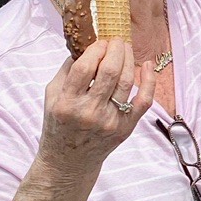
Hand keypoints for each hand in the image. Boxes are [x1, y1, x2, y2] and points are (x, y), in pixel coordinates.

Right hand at [37, 38, 158, 179]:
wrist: (70, 161)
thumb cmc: (59, 123)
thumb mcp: (52, 96)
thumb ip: (67, 70)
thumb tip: (86, 43)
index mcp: (67, 103)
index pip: (85, 68)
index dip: (96, 49)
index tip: (101, 41)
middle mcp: (89, 112)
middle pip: (110, 72)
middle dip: (116, 49)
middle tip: (117, 39)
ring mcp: (110, 121)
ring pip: (127, 82)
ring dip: (129, 59)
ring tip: (126, 48)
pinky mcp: (126, 127)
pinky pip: (144, 101)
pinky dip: (149, 81)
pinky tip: (147, 66)